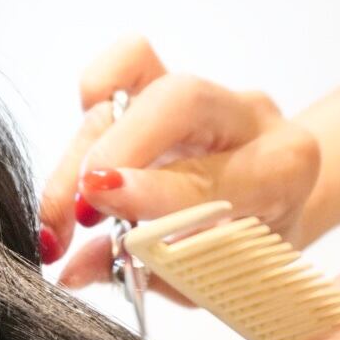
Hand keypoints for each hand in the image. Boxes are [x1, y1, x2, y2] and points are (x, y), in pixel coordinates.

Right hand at [38, 35, 321, 295]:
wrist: (273, 209)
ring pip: (135, 87)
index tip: (100, 201)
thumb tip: (74, 271)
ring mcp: (206, 93)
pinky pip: (128, 62)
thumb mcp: (210, 277)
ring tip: (58, 219)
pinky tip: (77, 156)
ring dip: (81, 151)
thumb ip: (144, 270)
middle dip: (113, 147)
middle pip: (178, 101)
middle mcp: (248, 119)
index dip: (151, 188)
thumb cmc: (243, 250)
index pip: (213, 174)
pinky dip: (94, 96)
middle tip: (75, 207)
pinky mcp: (169, 79)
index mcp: (281, 171)